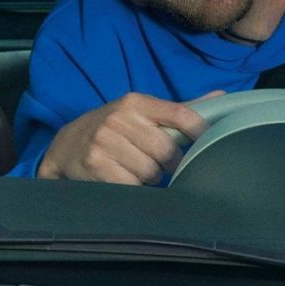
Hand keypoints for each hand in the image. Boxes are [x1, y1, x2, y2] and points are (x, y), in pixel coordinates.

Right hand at [40, 92, 212, 184]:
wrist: (64, 148)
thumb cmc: (112, 131)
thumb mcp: (139, 114)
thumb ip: (178, 110)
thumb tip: (220, 96)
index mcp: (135, 102)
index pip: (180, 114)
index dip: (200, 131)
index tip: (206, 144)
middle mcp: (118, 118)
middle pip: (167, 150)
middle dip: (168, 164)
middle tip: (158, 165)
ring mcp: (104, 142)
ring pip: (150, 171)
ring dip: (149, 178)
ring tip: (135, 171)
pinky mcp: (94, 165)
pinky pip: (131, 185)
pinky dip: (132, 188)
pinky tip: (122, 180)